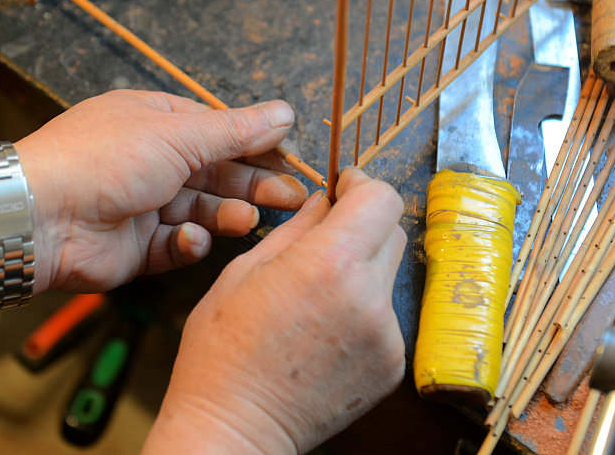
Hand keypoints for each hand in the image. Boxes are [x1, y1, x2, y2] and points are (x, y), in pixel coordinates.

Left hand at [15, 90, 307, 292]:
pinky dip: (187, 244)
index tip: (291, 160)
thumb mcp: (179, 135)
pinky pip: (174, 246)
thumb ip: (236, 130)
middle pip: (215, 173)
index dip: (256, 145)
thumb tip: (285, 112)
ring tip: (249, 220)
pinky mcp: (135, 247)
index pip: (218, 131)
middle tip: (292, 199)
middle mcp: (148, 161)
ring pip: (199, 211)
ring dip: (226, 215)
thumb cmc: (104, 159)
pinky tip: (192, 240)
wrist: (40, 216)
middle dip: (253, 184)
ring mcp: (141, 205)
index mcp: (155, 121)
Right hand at [143, 167, 405, 453]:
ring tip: (316, 295)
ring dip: (362, 269)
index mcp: (329, 263)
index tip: (344, 189)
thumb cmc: (223, 350)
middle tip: (325, 241)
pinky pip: (386, 315)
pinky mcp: (392, 364)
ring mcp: (386, 334)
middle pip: (392, 232)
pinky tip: (325, 330)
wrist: (235, 429)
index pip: (381, 199)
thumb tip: (324, 199)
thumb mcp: (244, 272)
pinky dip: (363, 310)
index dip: (363, 185)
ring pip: (388, 274)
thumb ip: (295, 228)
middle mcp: (368, 296)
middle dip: (362, 225)